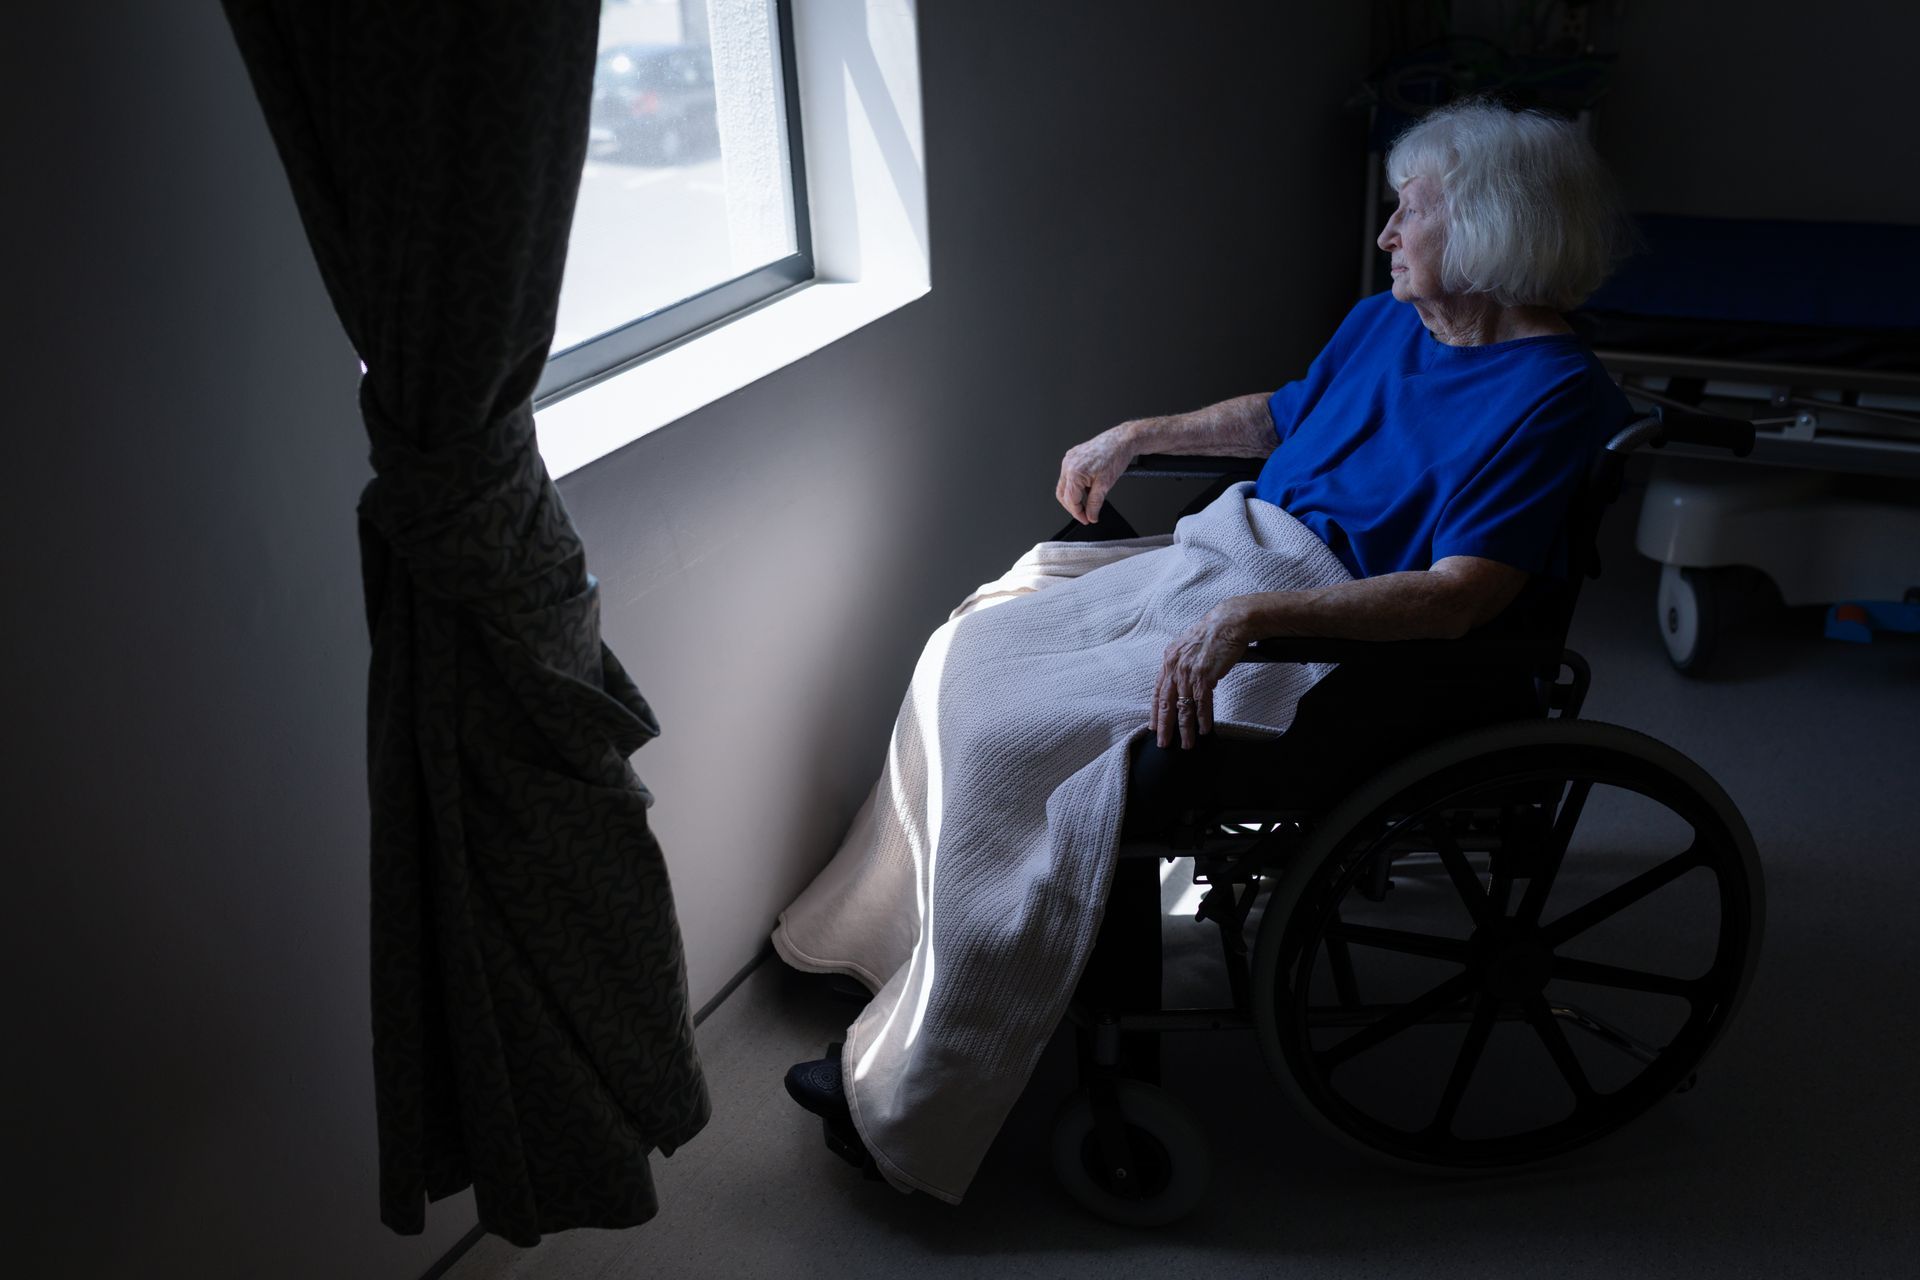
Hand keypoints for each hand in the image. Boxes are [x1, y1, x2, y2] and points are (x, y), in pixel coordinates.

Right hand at [1055, 423, 1138, 523]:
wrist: (1121, 440)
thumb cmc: (1115, 456)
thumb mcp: (1105, 485)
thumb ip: (1095, 504)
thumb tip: (1090, 516)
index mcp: (1074, 472)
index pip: (1070, 501)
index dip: (1078, 513)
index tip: (1086, 520)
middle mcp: (1068, 464)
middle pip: (1063, 495)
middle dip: (1073, 507)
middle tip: (1086, 515)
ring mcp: (1069, 459)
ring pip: (1064, 486)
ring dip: (1074, 497)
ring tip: (1087, 501)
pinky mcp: (1072, 456)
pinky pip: (1068, 475)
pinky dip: (1075, 485)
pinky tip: (1086, 488)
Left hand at [1152, 598, 1253, 749]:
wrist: (1228, 623)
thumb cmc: (1212, 634)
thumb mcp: (1188, 647)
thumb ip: (1182, 664)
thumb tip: (1183, 682)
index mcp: (1169, 660)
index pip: (1158, 691)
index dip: (1155, 711)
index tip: (1154, 726)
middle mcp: (1175, 667)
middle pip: (1166, 703)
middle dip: (1164, 726)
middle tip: (1163, 743)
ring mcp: (1189, 672)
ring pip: (1184, 707)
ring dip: (1185, 728)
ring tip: (1187, 743)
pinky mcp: (1205, 676)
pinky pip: (1202, 703)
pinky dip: (1203, 718)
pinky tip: (1204, 729)